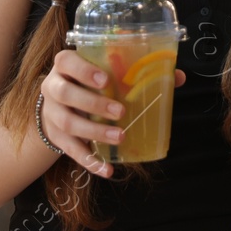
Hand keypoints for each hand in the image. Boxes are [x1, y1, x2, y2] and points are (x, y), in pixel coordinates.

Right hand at [38, 49, 185, 178]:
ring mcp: (52, 114)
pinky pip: (71, 151)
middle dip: (93, 103)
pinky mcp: (56, 137)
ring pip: (68, 123)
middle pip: (65, 94)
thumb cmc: (89, 83)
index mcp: (65, 65)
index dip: (84, 70)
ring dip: (95, 132)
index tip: (106, 80)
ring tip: (120, 137)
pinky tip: (107, 168)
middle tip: (120, 111)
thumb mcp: (104, 72)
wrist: (58, 106)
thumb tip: (177, 76)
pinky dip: (90, 161)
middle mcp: (53, 87)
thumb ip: (138, 71)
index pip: (67, 62)